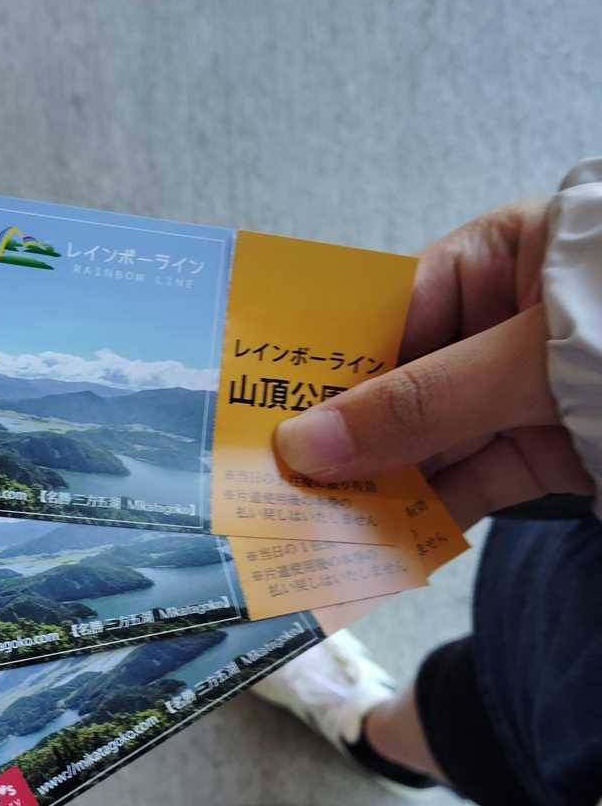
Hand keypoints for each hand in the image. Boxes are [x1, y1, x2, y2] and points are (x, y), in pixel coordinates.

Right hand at [274, 201, 593, 527]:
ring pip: (426, 444)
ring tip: (304, 525)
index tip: (263, 406)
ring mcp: (518, 395)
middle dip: (340, 436)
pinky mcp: (543, 457)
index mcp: (499, 259)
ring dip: (372, 487)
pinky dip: (423, 519)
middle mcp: (498, 327)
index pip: (388, 308)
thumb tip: (307, 445)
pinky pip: (468, 486)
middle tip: (267, 480)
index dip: (327, 360)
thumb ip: (424, 404)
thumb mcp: (532, 358)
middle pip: (397, 384)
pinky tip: (372, 546)